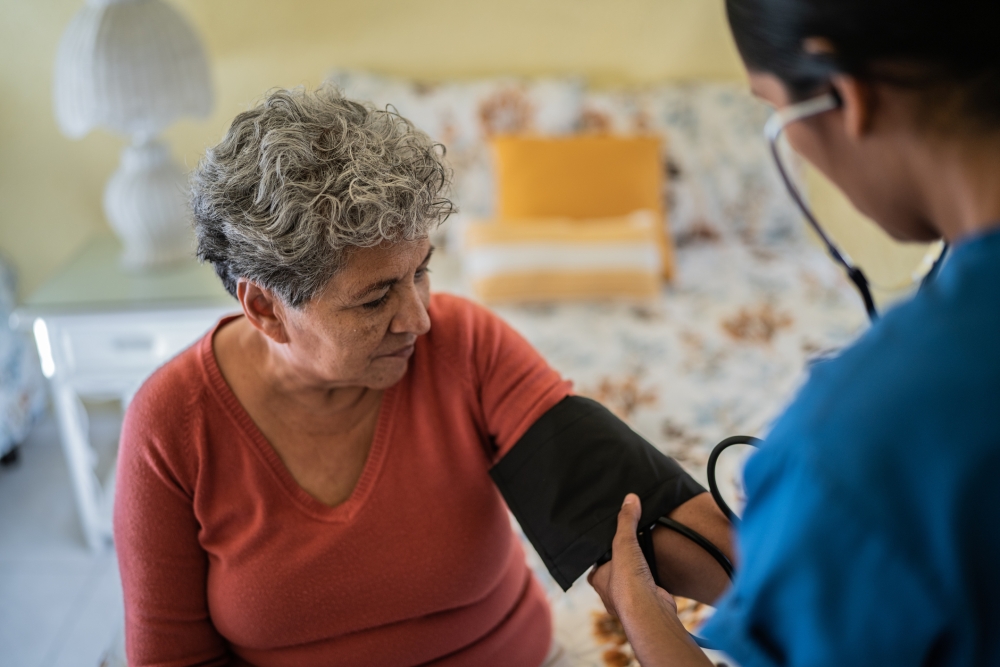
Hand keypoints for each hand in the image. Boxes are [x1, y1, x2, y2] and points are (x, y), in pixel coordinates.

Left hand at [588, 494, 713, 666]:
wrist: (649, 610)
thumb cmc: (628, 580)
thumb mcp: (624, 542)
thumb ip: (626, 521)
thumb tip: (630, 498)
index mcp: (599, 580)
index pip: (596, 566)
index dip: (602, 556)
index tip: (612, 545)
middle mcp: (611, 593)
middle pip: (614, 574)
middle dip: (623, 566)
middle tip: (632, 551)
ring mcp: (629, 601)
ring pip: (631, 584)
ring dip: (638, 575)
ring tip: (646, 560)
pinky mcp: (647, 604)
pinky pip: (648, 590)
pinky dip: (653, 584)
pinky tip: (658, 575)